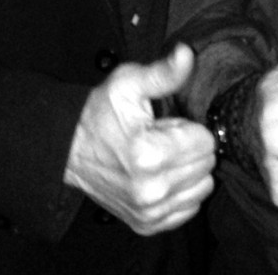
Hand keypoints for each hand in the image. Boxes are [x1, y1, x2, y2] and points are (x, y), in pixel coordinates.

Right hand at [64, 43, 215, 234]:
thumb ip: (163, 73)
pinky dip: (181, 192)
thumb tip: (187, 54)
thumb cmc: (101, 113)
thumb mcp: (129, 83)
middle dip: (189, 148)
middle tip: (162, 139)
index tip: (165, 125)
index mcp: (150, 154)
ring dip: (189, 171)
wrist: (70, 149)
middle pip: (207, 166)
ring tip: (162, 157)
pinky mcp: (147, 224)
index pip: (206, 142)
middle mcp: (152, 189)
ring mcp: (149, 211)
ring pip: (202, 189)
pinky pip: (188, 210)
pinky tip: (161, 176)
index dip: (188, 127)